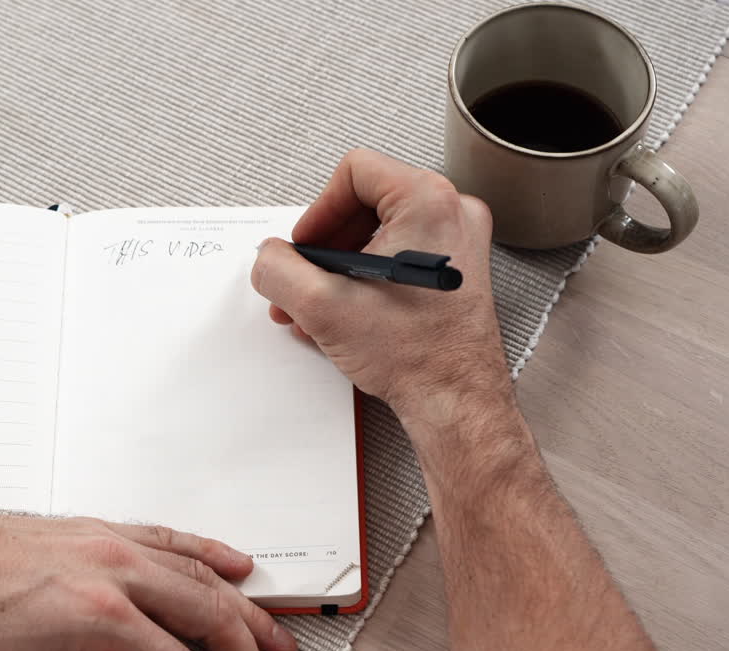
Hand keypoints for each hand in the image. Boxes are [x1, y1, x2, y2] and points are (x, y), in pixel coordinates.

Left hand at [0, 507, 296, 650]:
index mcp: (98, 615)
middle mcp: (114, 571)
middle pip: (207, 615)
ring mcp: (111, 543)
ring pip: (200, 575)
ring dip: (242, 607)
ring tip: (273, 634)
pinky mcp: (101, 529)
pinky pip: (171, 538)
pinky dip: (210, 552)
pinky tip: (236, 566)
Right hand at [251, 149, 508, 426]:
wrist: (455, 400)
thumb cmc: (415, 355)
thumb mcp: (320, 305)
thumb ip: (278, 268)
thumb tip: (269, 255)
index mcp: (428, 202)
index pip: (354, 172)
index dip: (318, 211)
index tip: (305, 248)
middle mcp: (452, 213)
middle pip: (366, 202)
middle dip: (325, 246)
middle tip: (305, 280)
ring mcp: (460, 242)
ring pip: (381, 232)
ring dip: (341, 267)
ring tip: (318, 305)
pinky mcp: (457, 269)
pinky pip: (400, 255)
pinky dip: (367, 278)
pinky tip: (345, 313)